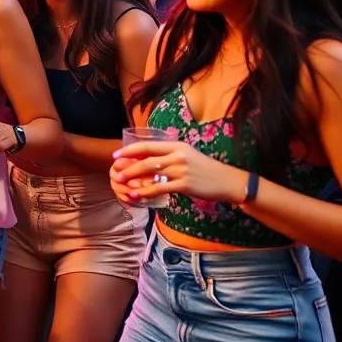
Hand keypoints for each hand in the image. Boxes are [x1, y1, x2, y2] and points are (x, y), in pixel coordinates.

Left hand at [111, 140, 247, 205]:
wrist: (227, 180)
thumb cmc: (205, 168)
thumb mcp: (187, 155)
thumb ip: (169, 155)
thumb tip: (146, 159)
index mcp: (176, 145)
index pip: (147, 146)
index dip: (129, 150)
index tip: (116, 155)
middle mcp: (177, 156)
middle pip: (146, 160)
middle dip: (127, 165)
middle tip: (115, 170)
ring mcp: (181, 170)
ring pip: (150, 174)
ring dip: (133, 178)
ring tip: (120, 183)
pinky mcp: (184, 185)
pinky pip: (159, 188)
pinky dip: (145, 192)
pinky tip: (136, 196)